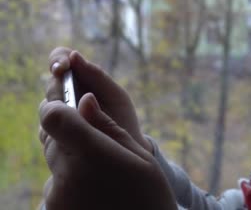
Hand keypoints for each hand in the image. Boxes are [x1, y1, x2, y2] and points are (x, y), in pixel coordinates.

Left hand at [39, 95, 176, 209]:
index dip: (59, 106)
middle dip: (70, 132)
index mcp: (93, 155)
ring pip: (55, 159)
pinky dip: (72, 181)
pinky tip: (97, 190)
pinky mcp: (54, 208)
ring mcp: (57, 195)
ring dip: (72, 159)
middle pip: (53, 137)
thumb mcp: (140, 157)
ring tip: (104, 174)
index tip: (73, 106)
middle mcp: (68, 175)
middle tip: (98, 144)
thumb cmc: (148, 196)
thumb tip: (85, 100)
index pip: (53, 116)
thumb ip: (107, 126)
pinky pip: (57, 182)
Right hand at [43, 47, 151, 153]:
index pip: (61, 59)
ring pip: (45, 108)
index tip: (61, 68)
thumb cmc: (122, 120)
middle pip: (50, 84)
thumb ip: (96, 76)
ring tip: (80, 125)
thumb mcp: (115, 96)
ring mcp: (57, 116)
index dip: (57, 60)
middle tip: (71, 101)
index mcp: (81, 80)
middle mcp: (66, 95)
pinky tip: (72, 140)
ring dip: (59, 114)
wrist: (125, 154)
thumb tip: (74, 55)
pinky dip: (56, 133)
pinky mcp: (51, 136)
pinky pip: (44, 131)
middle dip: (58, 90)